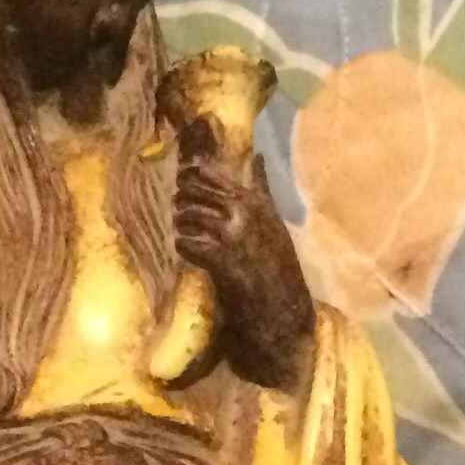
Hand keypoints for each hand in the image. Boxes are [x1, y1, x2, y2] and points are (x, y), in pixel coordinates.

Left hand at [173, 121, 317, 399]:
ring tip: (187, 236)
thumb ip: (262, 187)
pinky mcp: (220, 258)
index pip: (211, 175)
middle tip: (182, 214)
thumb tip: (257, 155)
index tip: (186, 188)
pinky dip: (184, 248)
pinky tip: (190, 255)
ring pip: (186, 216)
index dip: (191, 180)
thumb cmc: (278, 265)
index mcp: (256, 201)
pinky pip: (186, 243)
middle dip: (182, 202)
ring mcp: (232, 235)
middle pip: (193, 192)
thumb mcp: (274, 220)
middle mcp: (244, 212)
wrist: (283, 308)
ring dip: (181, 227)